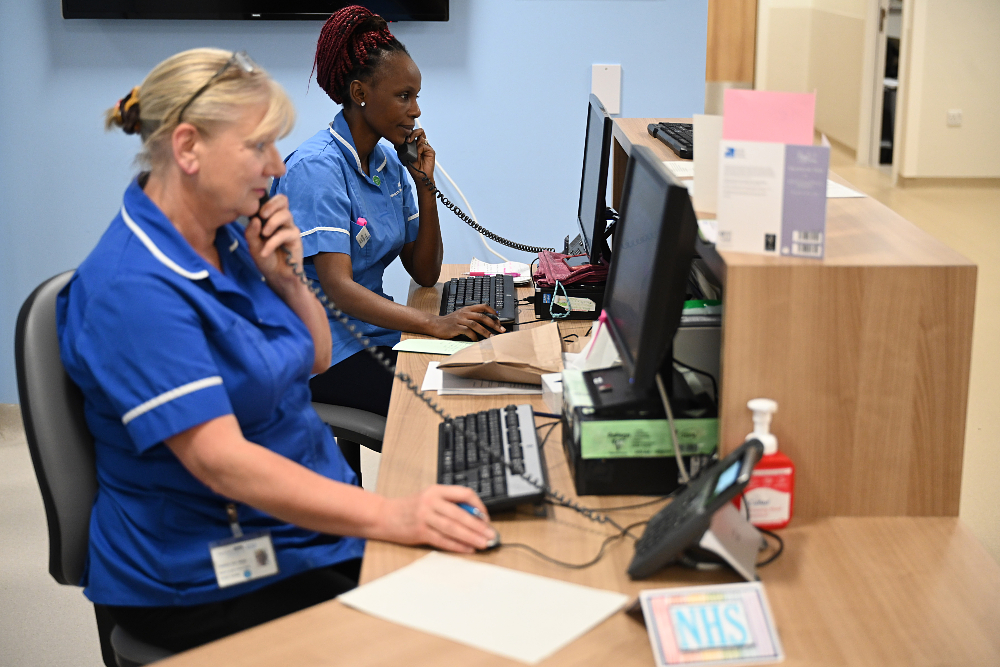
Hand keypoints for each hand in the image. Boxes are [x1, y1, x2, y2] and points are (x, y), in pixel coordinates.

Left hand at [245, 194, 302, 289]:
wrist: (277, 276)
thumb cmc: (265, 258)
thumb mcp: (253, 245)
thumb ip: (251, 232)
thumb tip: (255, 219)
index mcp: (271, 217)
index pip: (273, 200)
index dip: (266, 200)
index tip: (255, 212)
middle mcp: (282, 220)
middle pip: (283, 200)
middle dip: (271, 205)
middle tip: (261, 215)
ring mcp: (290, 228)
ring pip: (286, 215)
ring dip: (272, 223)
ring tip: (264, 235)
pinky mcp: (296, 239)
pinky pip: (285, 234)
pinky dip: (273, 243)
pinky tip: (265, 252)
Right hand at [376, 485, 495, 552]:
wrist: (384, 515)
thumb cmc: (409, 507)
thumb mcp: (429, 497)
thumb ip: (449, 503)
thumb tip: (474, 516)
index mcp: (436, 490)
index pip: (464, 493)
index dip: (478, 506)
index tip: (486, 517)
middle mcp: (431, 501)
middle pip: (461, 514)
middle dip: (479, 526)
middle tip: (491, 534)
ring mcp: (425, 517)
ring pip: (454, 528)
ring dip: (471, 537)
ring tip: (484, 543)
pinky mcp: (420, 532)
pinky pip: (443, 540)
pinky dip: (457, 546)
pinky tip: (468, 549)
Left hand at [403, 127, 435, 182]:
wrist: (420, 176)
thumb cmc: (413, 167)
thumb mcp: (405, 155)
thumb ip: (404, 147)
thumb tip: (400, 140)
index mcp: (416, 145)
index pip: (414, 133)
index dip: (409, 134)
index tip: (403, 140)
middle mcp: (422, 144)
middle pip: (419, 131)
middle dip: (412, 133)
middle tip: (408, 140)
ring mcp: (427, 147)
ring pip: (421, 136)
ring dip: (415, 142)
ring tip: (412, 151)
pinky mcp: (431, 151)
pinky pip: (423, 146)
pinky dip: (419, 150)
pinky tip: (417, 156)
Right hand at [430, 303, 504, 340]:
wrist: (436, 324)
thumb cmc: (450, 322)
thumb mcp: (462, 316)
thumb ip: (472, 317)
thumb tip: (486, 323)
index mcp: (467, 309)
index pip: (483, 306)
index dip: (492, 311)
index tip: (499, 318)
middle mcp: (465, 313)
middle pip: (482, 316)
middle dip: (493, 323)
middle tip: (501, 330)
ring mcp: (460, 320)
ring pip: (476, 324)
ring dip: (485, 331)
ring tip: (492, 338)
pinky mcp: (455, 327)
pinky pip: (467, 331)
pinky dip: (473, 336)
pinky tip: (476, 340)